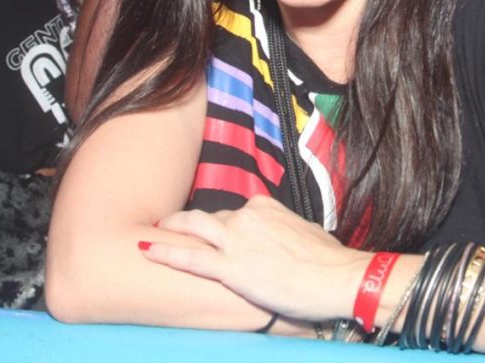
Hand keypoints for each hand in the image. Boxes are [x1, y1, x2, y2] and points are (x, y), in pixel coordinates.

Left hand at [140, 195, 368, 321]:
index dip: (219, 225)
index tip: (210, 231)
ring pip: (193, 228)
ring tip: (151, 233)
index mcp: (265, 207)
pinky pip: (190, 257)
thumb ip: (284, 230)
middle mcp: (246, 217)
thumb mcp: (305, 234)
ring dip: (170, 229)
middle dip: (187, 223)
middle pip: (208, 219)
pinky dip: (165, 251)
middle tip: (168, 225)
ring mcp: (237, 240)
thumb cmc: (329, 261)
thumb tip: (283, 239)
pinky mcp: (231, 267)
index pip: (232, 212)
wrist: (337, 277)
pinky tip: (147, 250)